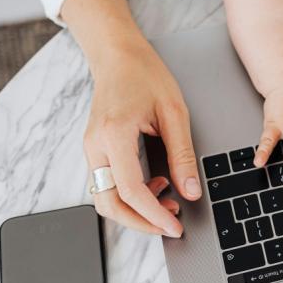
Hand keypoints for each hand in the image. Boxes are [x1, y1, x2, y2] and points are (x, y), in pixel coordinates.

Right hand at [84, 38, 200, 237]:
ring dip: (134, 210)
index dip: (154, 215)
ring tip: (168, 204)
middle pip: (109, 204)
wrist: (118, 56)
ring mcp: (91, 149)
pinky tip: (156, 186)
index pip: (130, 191)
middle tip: (171, 225)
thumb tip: (191, 190)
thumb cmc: (145, 75)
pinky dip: (129, 195)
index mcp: (114, 135)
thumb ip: (182, 154)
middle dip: (140, 222)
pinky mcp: (96, 149)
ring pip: (104, 198)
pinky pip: (107, 184)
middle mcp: (95, 146)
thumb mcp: (174, 112)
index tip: (175, 226)